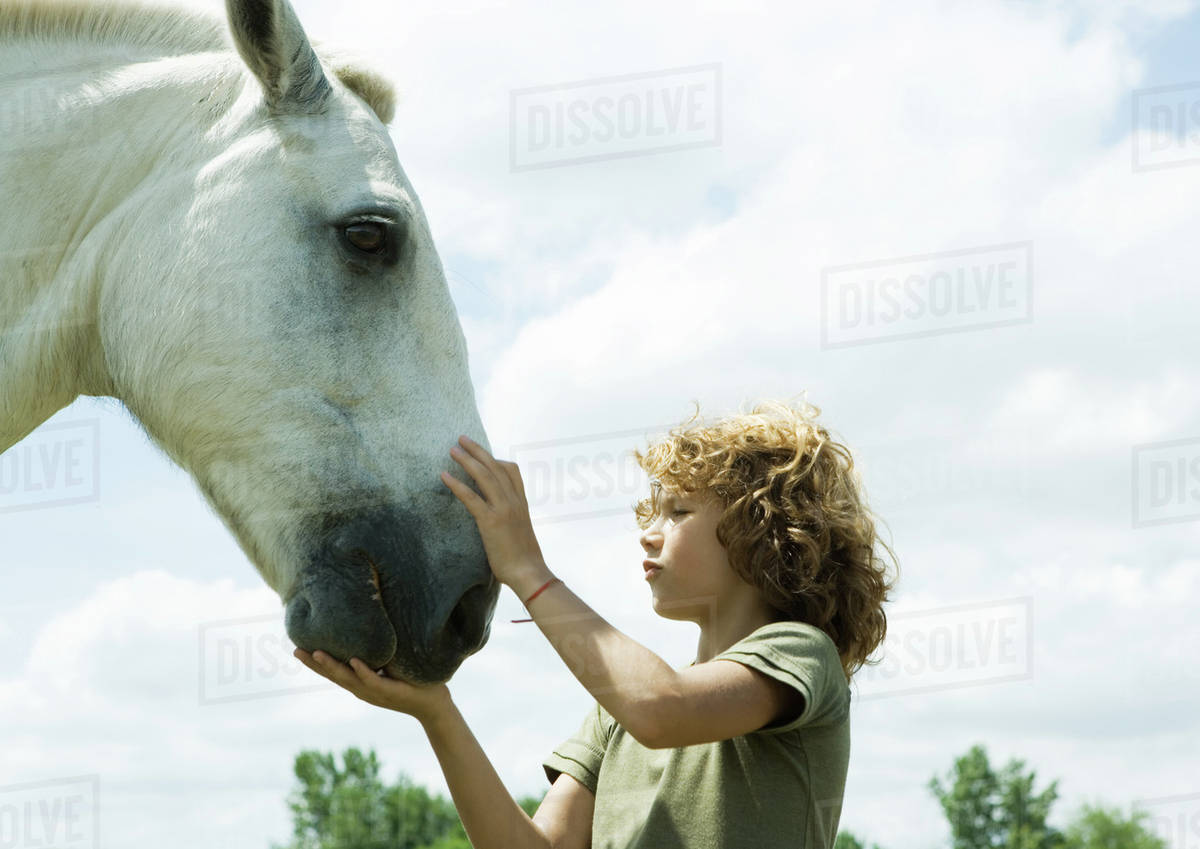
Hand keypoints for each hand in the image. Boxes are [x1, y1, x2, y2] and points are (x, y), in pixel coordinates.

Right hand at [293, 648, 451, 723]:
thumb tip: (372, 625)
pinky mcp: (391, 692)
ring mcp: (375, 692)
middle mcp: (363, 689)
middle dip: (313, 664)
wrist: (434, 704)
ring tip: (316, 653)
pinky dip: (363, 671)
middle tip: (295, 650)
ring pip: (349, 678)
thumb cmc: (412, 681)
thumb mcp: (390, 665)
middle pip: (333, 676)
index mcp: (360, 682)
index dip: (314, 662)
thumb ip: (379, 652)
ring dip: (332, 666)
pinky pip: (374, 681)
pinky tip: (354, 661)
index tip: (297, 648)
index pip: (332, 672)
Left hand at [439, 434, 547, 586]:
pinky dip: (456, 484)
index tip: (483, 454)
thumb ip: (511, 520)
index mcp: (522, 503)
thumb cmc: (523, 559)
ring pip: (484, 476)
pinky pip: (471, 497)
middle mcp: (514, 501)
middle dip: (477, 451)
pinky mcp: (491, 521)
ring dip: (466, 460)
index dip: (496, 459)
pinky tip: (444, 476)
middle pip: (495, 467)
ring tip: (453, 450)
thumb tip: (500, 520)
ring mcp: (503, 509)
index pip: (511, 471)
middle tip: (462, 439)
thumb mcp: (521, 532)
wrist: (529, 572)